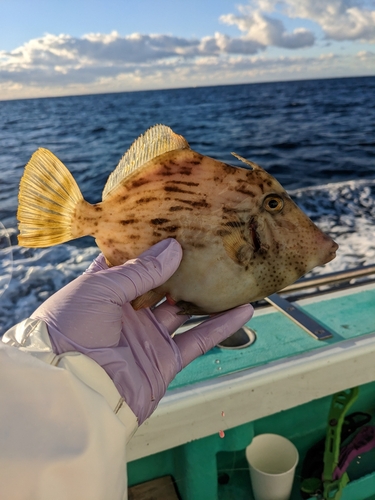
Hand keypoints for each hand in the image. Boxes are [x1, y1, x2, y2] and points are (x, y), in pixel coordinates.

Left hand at [32, 239, 253, 423]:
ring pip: (186, 310)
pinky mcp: (165, 360)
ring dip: (208, 294)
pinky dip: (222, 327)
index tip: (175, 225)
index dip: (152, 245)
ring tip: (232, 273)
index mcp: (106, 289)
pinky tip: (244, 310)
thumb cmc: (71, 331)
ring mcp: (148, 335)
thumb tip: (173, 248)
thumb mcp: (100, 289)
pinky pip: (199, 340)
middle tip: (210, 243)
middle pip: (163, 284)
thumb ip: (140, 270)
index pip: (133, 261)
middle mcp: (128, 311)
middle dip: (184, 266)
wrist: (71, 390)